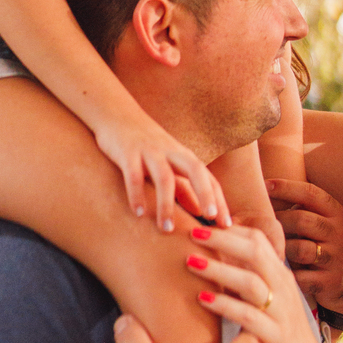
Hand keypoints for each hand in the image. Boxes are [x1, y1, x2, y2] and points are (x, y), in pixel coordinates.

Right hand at [94, 110, 231, 230]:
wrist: (115, 113)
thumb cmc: (145, 145)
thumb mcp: (168, 165)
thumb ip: (183, 188)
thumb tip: (200, 212)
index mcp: (183, 156)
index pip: (208, 178)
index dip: (219, 200)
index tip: (227, 225)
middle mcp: (171, 152)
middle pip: (195, 171)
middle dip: (205, 193)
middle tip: (211, 219)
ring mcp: (149, 151)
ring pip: (164, 177)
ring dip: (167, 204)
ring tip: (167, 229)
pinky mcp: (128, 152)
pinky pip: (134, 175)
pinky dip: (137, 193)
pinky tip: (138, 213)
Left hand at [186, 225, 331, 342]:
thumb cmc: (281, 340)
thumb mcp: (269, 304)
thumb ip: (249, 282)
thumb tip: (217, 261)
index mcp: (281, 277)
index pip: (258, 239)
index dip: (229, 228)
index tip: (201, 224)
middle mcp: (283, 289)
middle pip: (254, 251)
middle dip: (221, 239)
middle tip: (191, 232)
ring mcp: (281, 312)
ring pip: (251, 280)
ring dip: (219, 269)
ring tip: (190, 262)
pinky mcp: (276, 338)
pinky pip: (249, 316)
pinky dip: (225, 305)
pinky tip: (203, 298)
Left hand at [266, 178, 342, 317]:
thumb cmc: (330, 246)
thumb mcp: (327, 223)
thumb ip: (305, 209)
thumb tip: (266, 188)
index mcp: (336, 214)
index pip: (311, 194)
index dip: (286, 187)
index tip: (265, 185)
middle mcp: (339, 233)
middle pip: (302, 220)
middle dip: (277, 221)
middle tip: (259, 224)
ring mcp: (336, 258)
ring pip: (300, 249)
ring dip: (281, 249)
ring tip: (270, 249)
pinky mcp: (330, 282)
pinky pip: (302, 277)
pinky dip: (287, 274)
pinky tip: (278, 272)